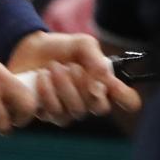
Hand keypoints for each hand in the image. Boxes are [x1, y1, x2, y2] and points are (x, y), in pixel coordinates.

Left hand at [8, 32, 141, 125]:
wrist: (29, 48)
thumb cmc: (62, 48)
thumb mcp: (82, 44)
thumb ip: (96, 59)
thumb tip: (102, 83)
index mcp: (104, 85)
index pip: (129, 101)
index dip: (127, 98)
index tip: (114, 86)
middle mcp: (90, 102)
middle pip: (99, 108)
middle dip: (83, 84)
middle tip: (70, 66)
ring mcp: (69, 111)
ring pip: (75, 111)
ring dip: (63, 86)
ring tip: (52, 68)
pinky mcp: (48, 114)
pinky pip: (53, 113)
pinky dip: (46, 92)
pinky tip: (40, 77)